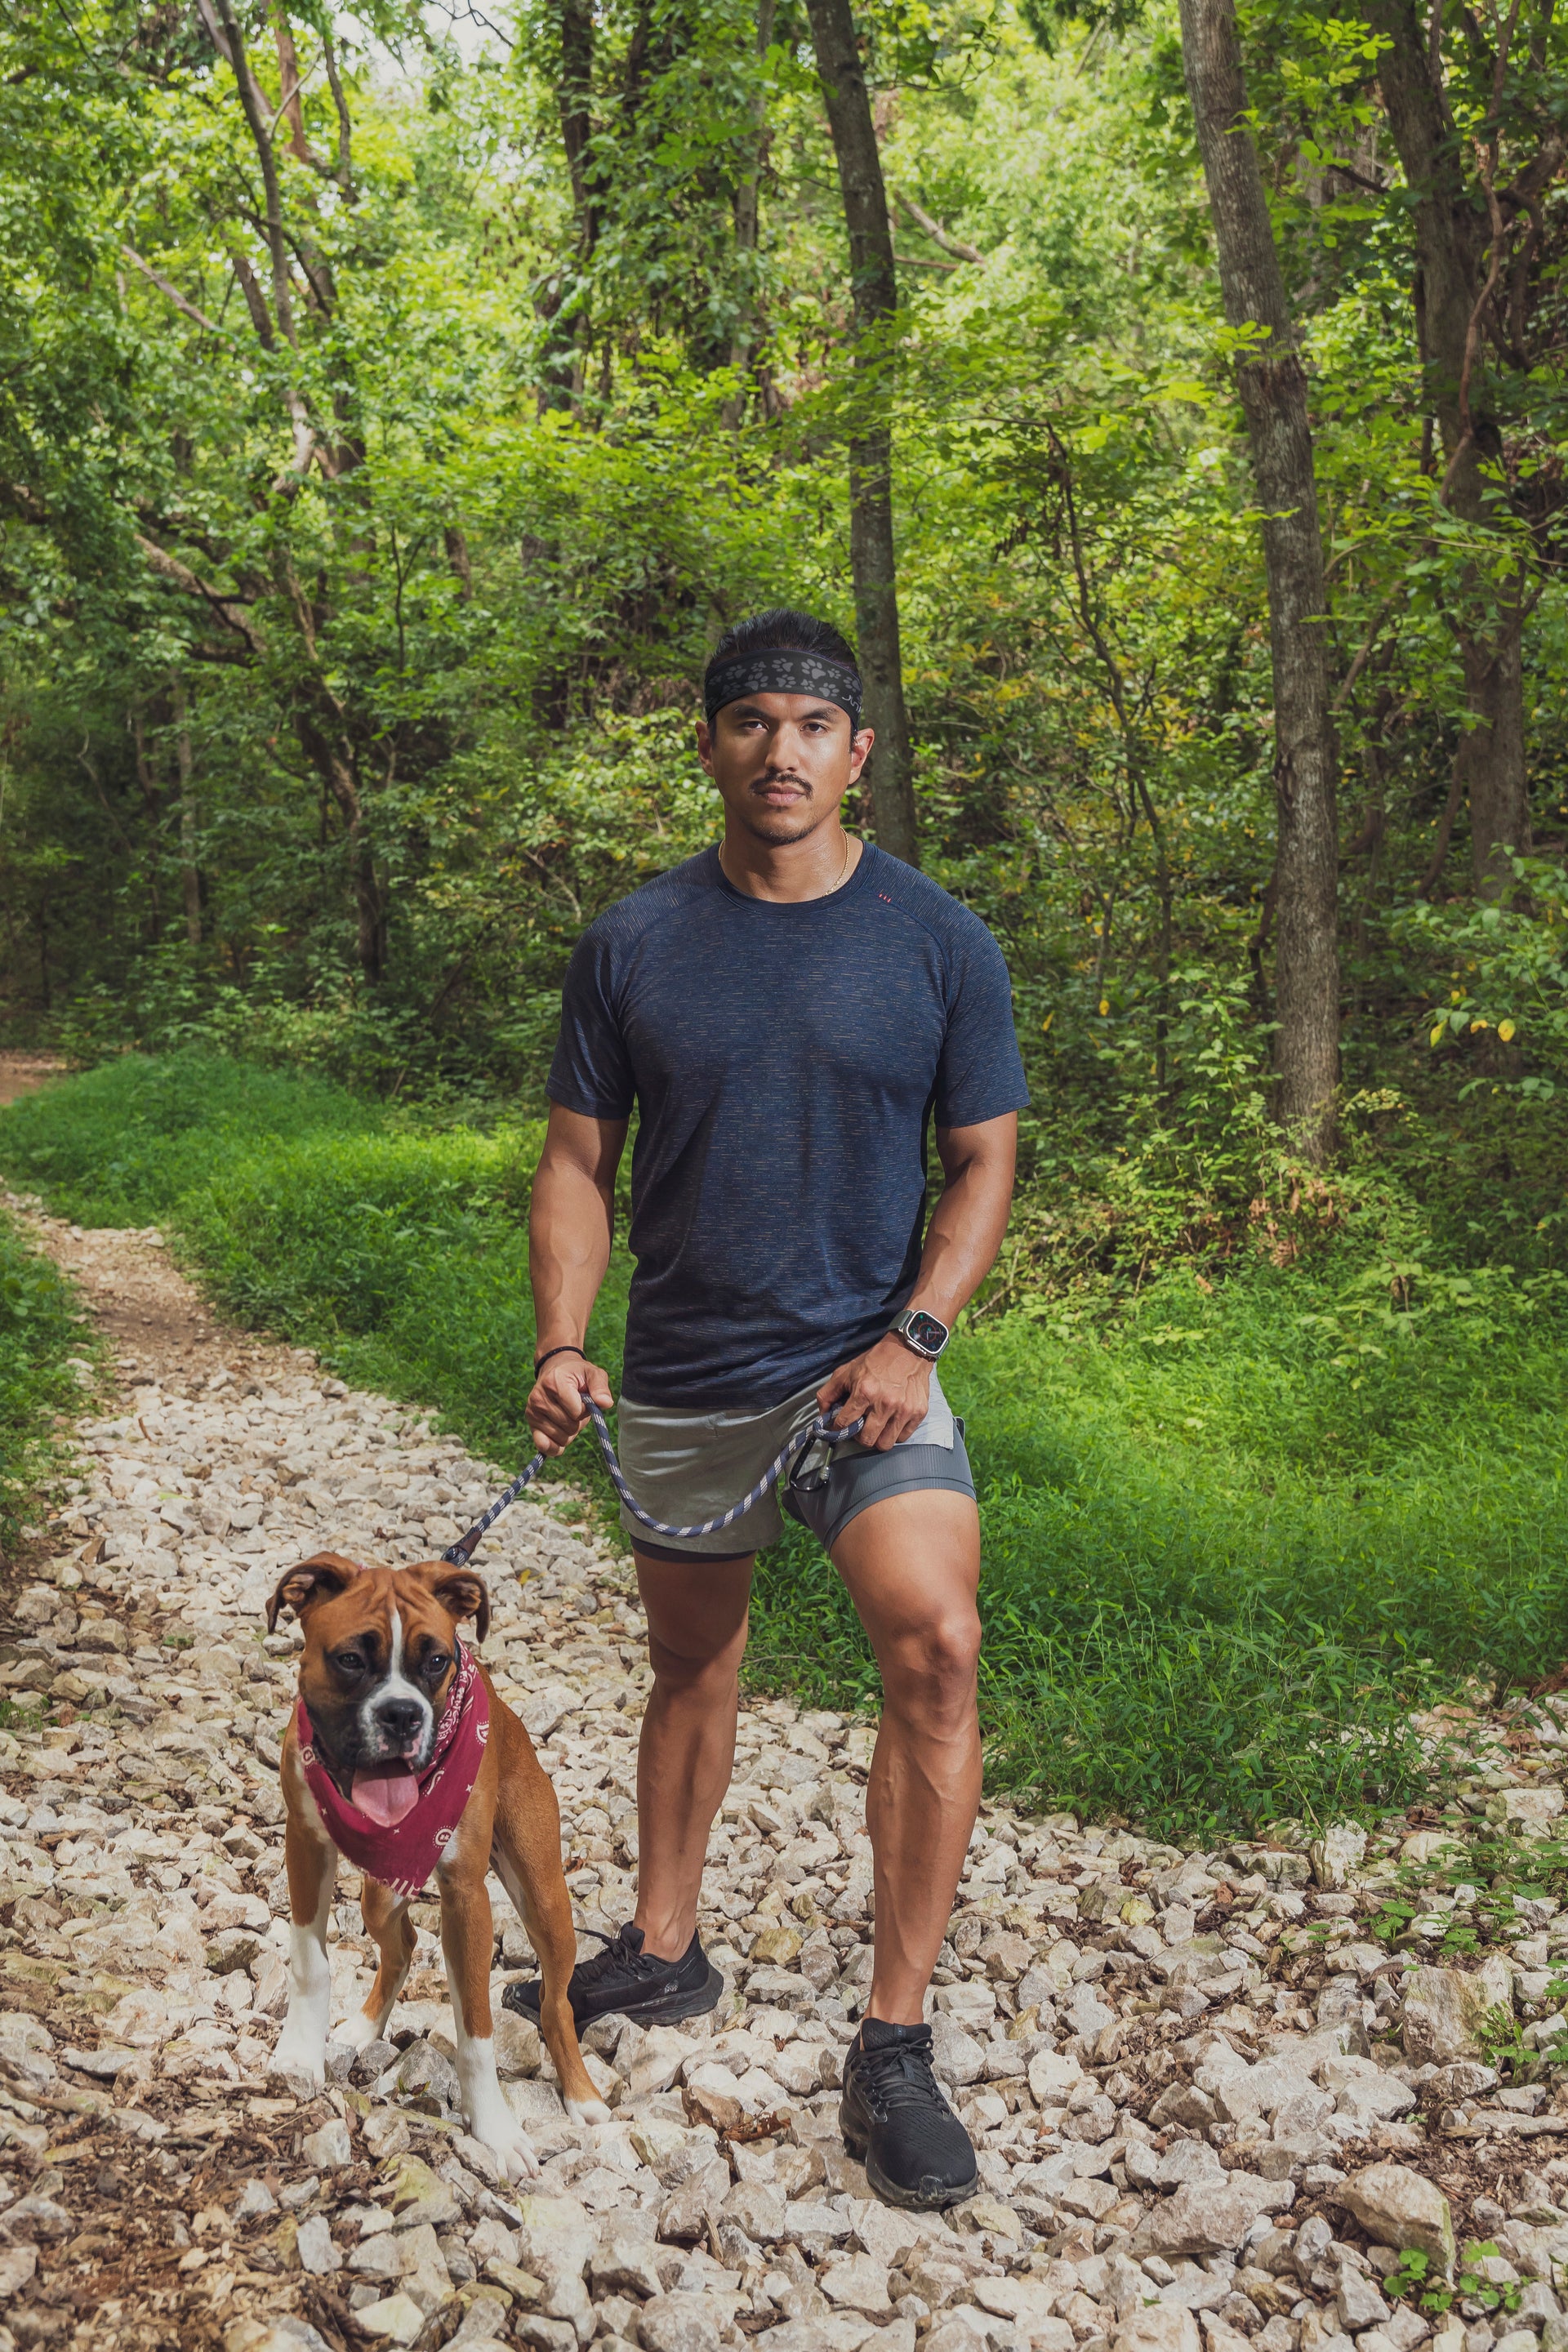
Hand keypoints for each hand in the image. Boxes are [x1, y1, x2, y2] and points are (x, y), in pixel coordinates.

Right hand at [527, 1352, 612, 1457]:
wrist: (554, 1369)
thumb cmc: (577, 1373)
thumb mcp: (593, 1374)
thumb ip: (600, 1387)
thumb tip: (606, 1403)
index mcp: (554, 1383)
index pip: (576, 1412)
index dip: (586, 1409)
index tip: (583, 1398)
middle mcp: (539, 1398)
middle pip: (570, 1426)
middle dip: (579, 1421)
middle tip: (575, 1407)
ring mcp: (532, 1412)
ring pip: (561, 1438)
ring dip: (570, 1431)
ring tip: (567, 1413)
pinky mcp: (531, 1423)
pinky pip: (545, 1446)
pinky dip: (555, 1446)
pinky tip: (560, 1436)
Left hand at [818, 1335, 930, 1452]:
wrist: (908, 1350)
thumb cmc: (876, 1361)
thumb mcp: (846, 1372)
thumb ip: (828, 1394)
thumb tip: (821, 1415)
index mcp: (864, 1392)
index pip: (845, 1424)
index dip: (839, 1428)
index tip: (841, 1426)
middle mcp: (885, 1403)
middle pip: (867, 1440)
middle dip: (860, 1437)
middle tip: (861, 1428)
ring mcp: (903, 1409)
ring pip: (885, 1444)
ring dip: (878, 1438)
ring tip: (877, 1426)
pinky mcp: (918, 1412)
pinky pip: (903, 1437)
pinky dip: (895, 1433)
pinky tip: (891, 1421)